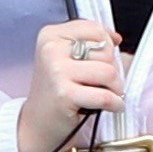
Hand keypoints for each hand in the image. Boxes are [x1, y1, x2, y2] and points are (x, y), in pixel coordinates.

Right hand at [21, 14, 129, 145]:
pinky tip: (112, 106)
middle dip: (112, 69)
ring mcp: (57, 71)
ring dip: (115, 87)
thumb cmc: (55, 89)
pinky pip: (105, 96)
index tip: (104, 59)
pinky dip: (115, 103)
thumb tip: (116, 38)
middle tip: (101, 83)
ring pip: (109, 72)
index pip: (96, 29)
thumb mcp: (64, 57)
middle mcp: (51, 49)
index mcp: (51, 35)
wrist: (37, 122)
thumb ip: (88, 42)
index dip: (108, 45)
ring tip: (106, 94)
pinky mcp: (65, 94)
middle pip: (105, 51)